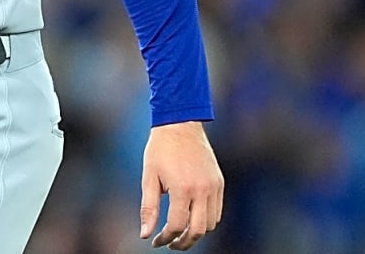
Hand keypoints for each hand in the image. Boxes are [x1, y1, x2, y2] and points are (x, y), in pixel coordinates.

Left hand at [139, 120, 223, 249]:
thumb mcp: (149, 177)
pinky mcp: (219, 182)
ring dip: (196, 231)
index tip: (156, 241)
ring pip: (210, 223)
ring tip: (180, 230)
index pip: (176, 226)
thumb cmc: (160, 149)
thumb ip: (148, 208)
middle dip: (183, 243)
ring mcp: (213, 186)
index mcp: (182, 188)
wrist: (180, 123)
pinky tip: (192, 216)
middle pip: (198, 231)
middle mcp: (202, 189)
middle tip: (171, 244)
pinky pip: (217, 210)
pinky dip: (206, 219)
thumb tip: (145, 234)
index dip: (165, 238)